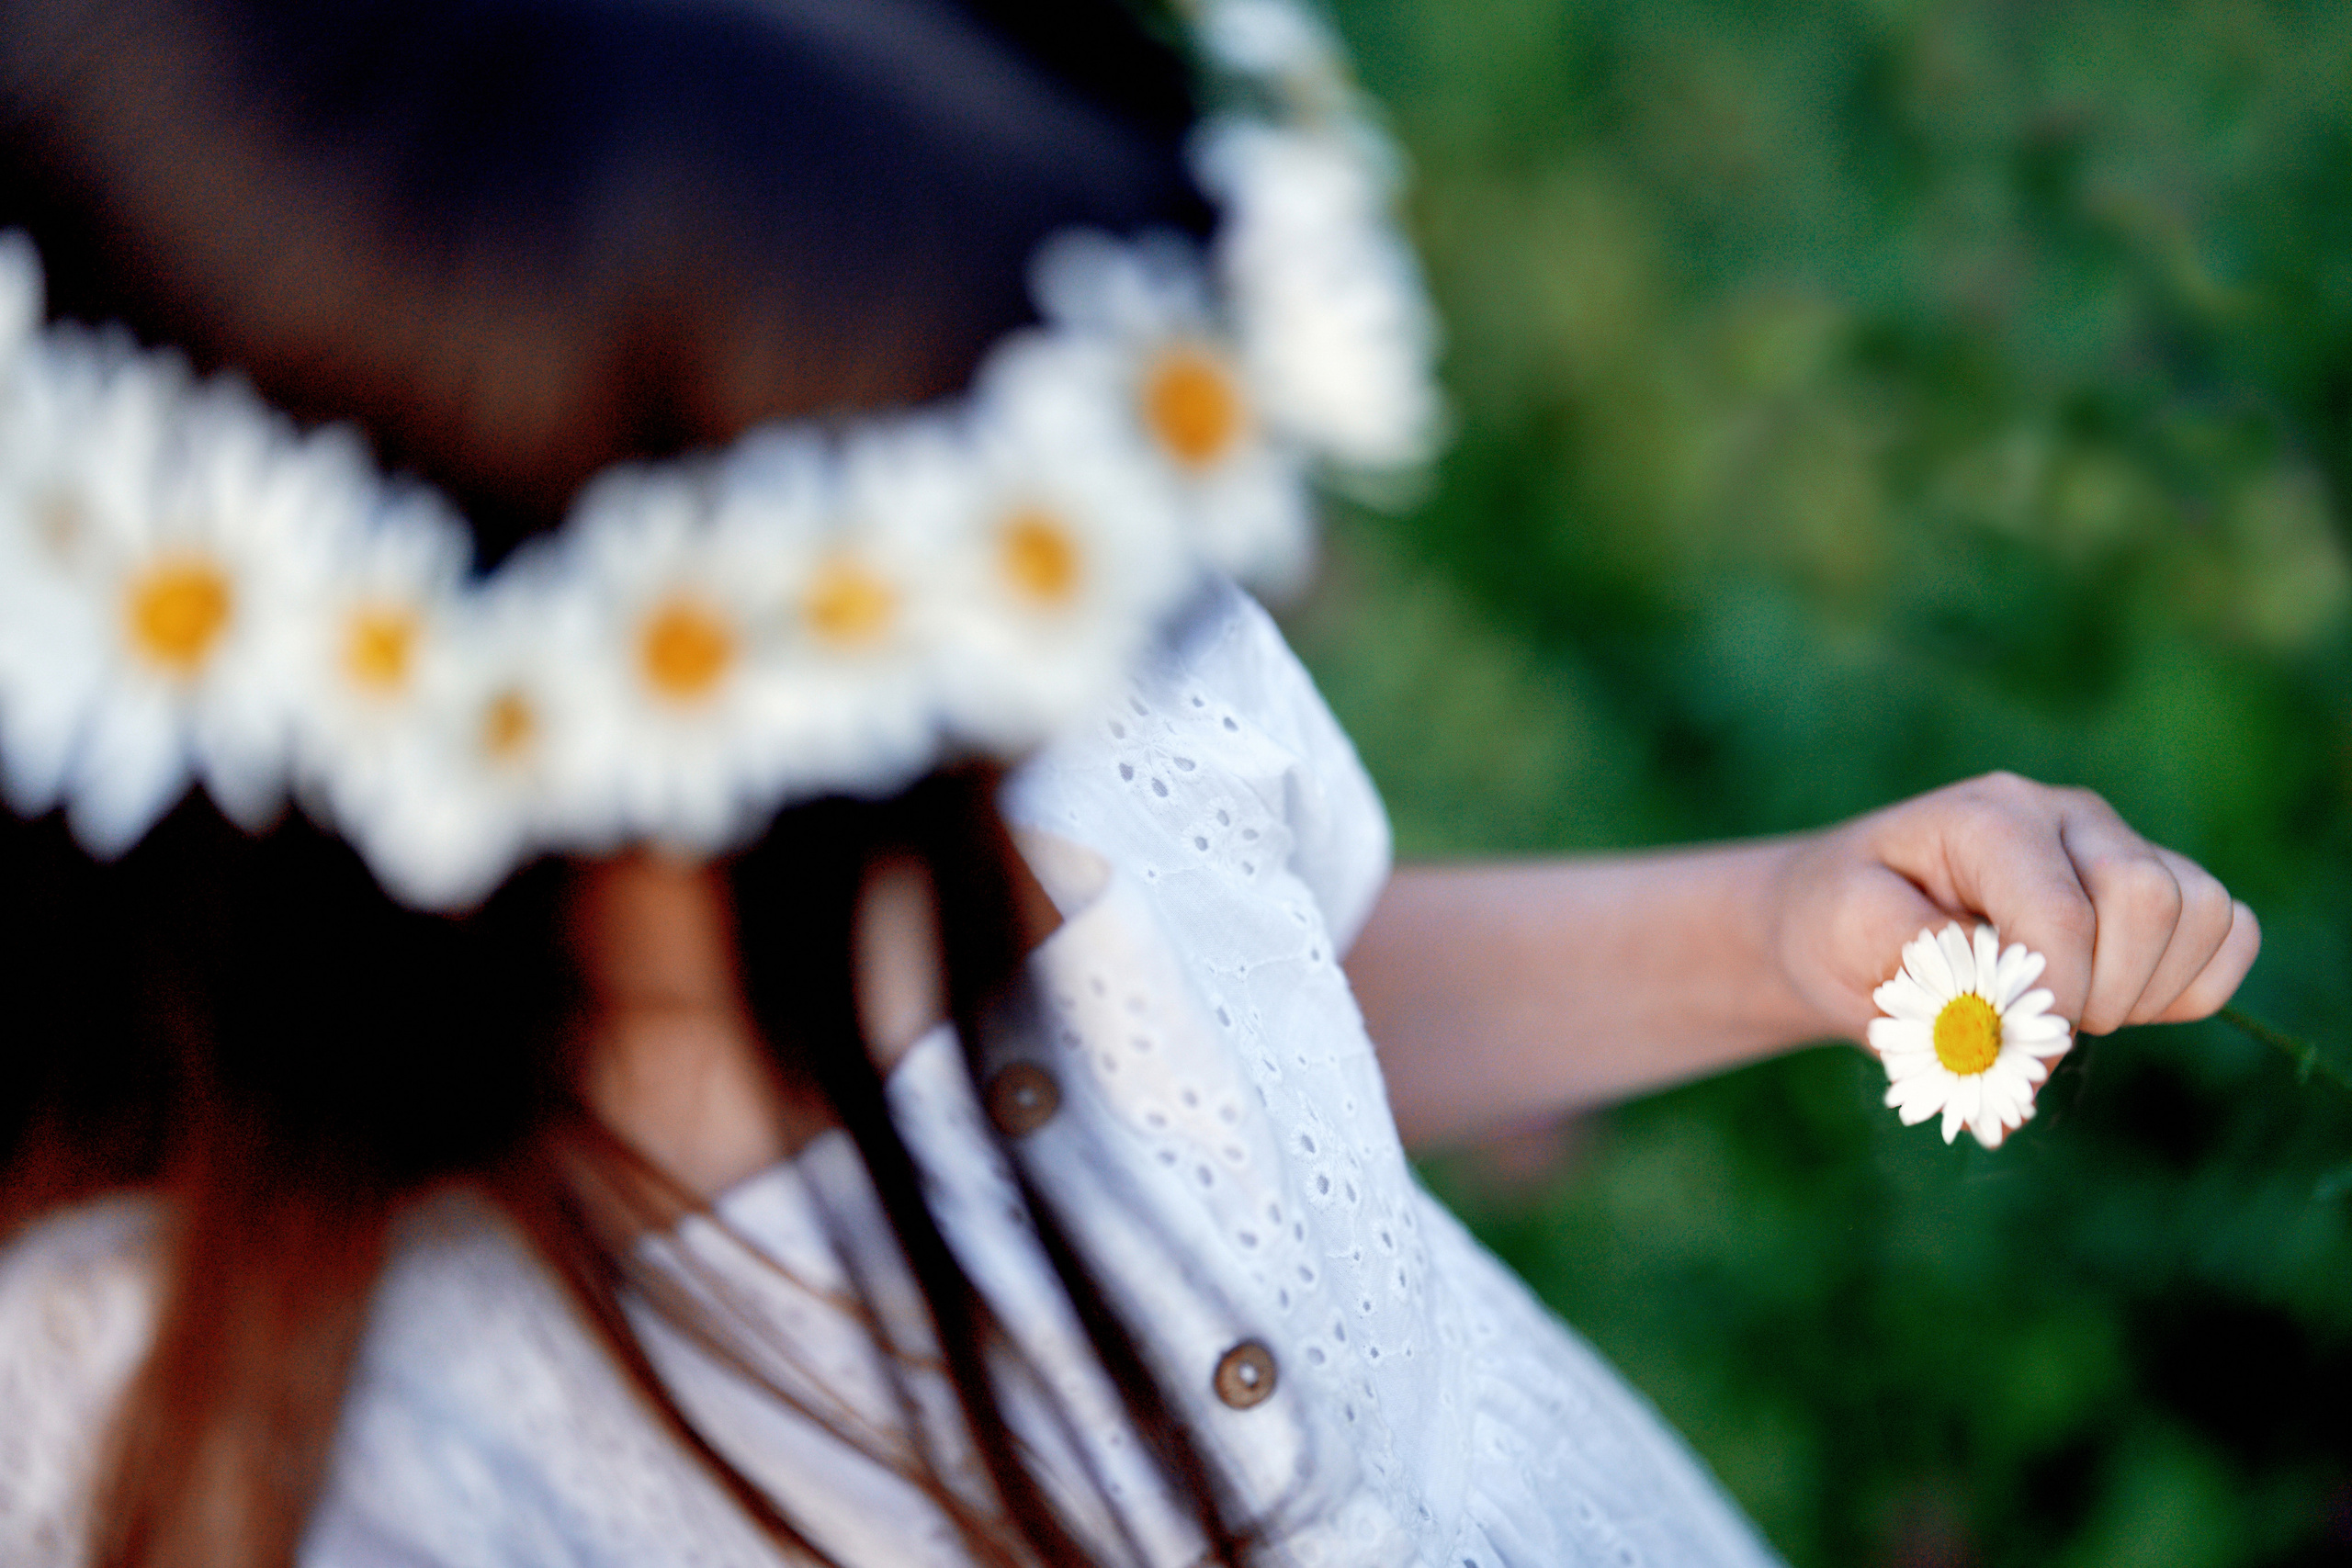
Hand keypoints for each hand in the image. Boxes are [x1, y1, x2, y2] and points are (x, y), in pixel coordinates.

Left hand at [1773, 772, 2259, 1045]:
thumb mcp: (1848, 939)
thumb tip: (2009, 1043)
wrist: (1845, 917)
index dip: (2051, 997)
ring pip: (2200, 911)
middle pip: (2149, 899)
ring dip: (2147, 991)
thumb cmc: (1844, 925)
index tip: (2007, 1048)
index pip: (2061, 909)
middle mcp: (2064, 814)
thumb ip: (1928, 977)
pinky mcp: (2153, 885)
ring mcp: (2115, 845)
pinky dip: (2190, 986)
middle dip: (2101, 991)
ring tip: (2068, 1012)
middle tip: (2035, 1025)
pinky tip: (2115, 1002)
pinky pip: (2228, 932)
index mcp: (1987, 817)